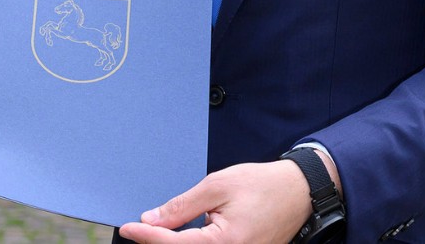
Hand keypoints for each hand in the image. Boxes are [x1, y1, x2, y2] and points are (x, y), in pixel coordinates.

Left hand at [118, 161, 312, 243]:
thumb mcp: (217, 186)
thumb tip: (152, 220)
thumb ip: (182, 206)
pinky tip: (182, 233)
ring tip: (158, 229)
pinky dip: (192, 242)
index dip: (147, 237)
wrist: (297, 192)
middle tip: (138, 228)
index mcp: (226, 242)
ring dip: (175, 242)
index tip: (127, 228)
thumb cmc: (262, 185)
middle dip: (159, 242)